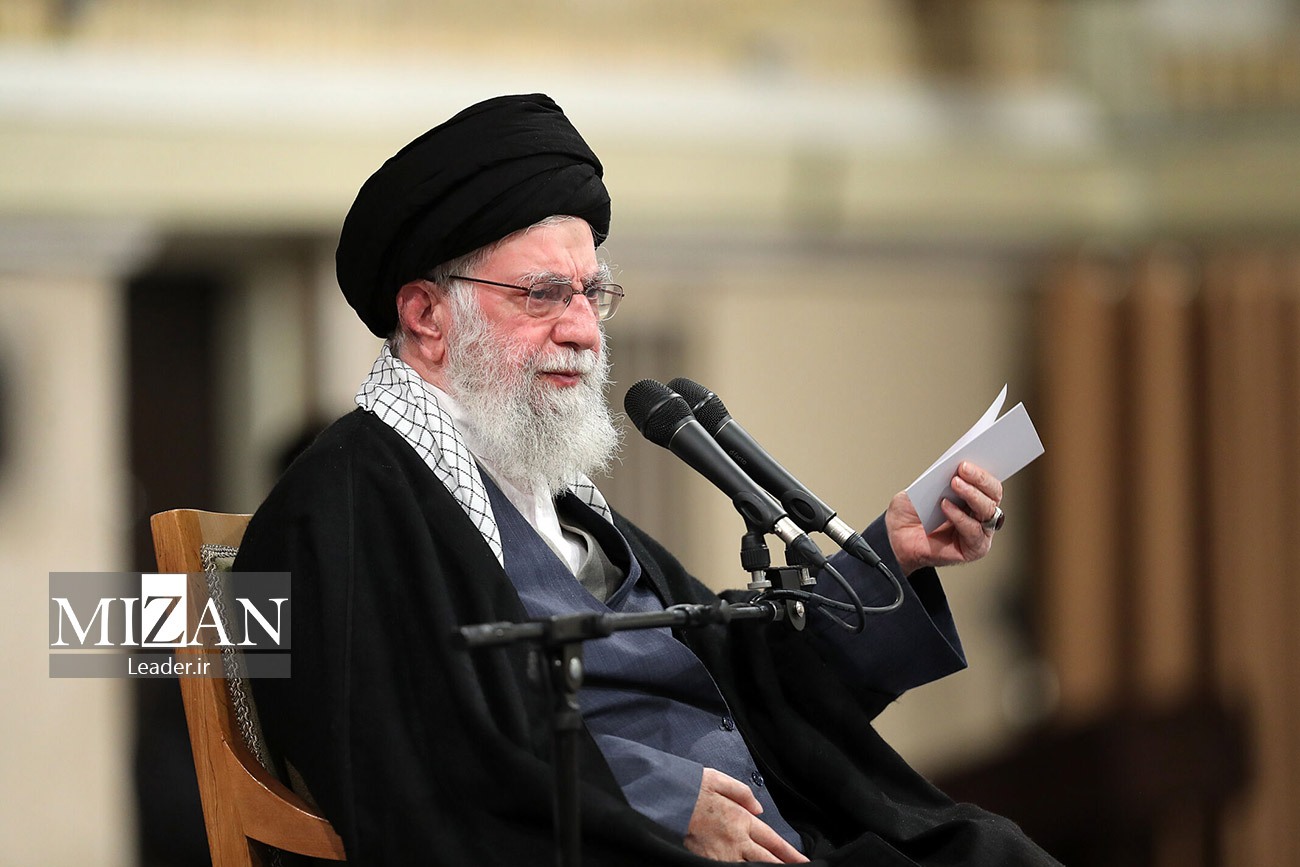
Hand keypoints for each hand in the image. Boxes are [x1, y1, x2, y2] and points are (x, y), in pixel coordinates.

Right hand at [684, 768, 808, 862]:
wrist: (664, 801)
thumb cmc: (690, 789)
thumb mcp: (718, 780)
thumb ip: (742, 792)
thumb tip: (759, 808)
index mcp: (741, 818)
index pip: (772, 840)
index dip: (789, 853)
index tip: (802, 861)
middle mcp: (736, 840)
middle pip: (766, 859)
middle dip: (783, 866)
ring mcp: (722, 855)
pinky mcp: (708, 862)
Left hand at [885, 461, 1003, 575]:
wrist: (895, 539)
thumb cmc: (911, 514)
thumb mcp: (921, 488)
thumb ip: (939, 478)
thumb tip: (955, 467)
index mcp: (972, 496)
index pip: (988, 481)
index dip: (981, 469)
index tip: (968, 458)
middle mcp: (980, 514)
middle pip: (993, 494)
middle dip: (979, 479)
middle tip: (962, 468)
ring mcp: (979, 532)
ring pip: (988, 511)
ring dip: (972, 494)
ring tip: (954, 483)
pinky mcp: (973, 549)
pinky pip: (973, 531)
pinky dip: (960, 516)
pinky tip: (946, 506)